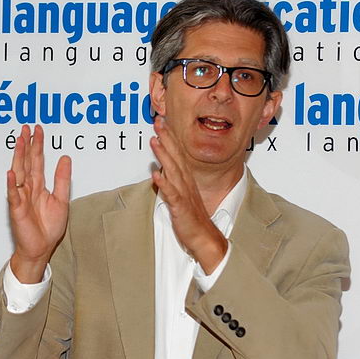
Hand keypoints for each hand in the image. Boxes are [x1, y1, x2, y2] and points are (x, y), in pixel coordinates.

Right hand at [7, 124, 71, 282]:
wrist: (41, 248)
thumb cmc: (48, 227)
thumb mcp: (62, 199)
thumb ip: (63, 179)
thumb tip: (66, 158)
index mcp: (39, 185)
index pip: (38, 161)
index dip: (38, 145)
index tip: (38, 130)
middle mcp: (28, 188)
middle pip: (27, 162)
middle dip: (27, 145)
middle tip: (26, 127)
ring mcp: (21, 197)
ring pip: (19, 173)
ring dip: (18, 157)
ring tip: (19, 141)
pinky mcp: (17, 209)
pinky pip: (13, 194)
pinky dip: (12, 184)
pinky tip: (11, 173)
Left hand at [149, 118, 226, 273]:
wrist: (204, 238)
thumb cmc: (193, 219)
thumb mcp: (181, 196)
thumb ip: (171, 182)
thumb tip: (160, 171)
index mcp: (186, 179)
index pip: (177, 153)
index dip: (169, 137)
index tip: (162, 122)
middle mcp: (185, 183)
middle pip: (175, 156)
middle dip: (166, 138)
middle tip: (158, 121)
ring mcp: (183, 194)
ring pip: (173, 170)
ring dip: (164, 155)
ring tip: (154, 140)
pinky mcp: (180, 207)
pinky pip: (172, 194)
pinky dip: (164, 184)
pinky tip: (156, 174)